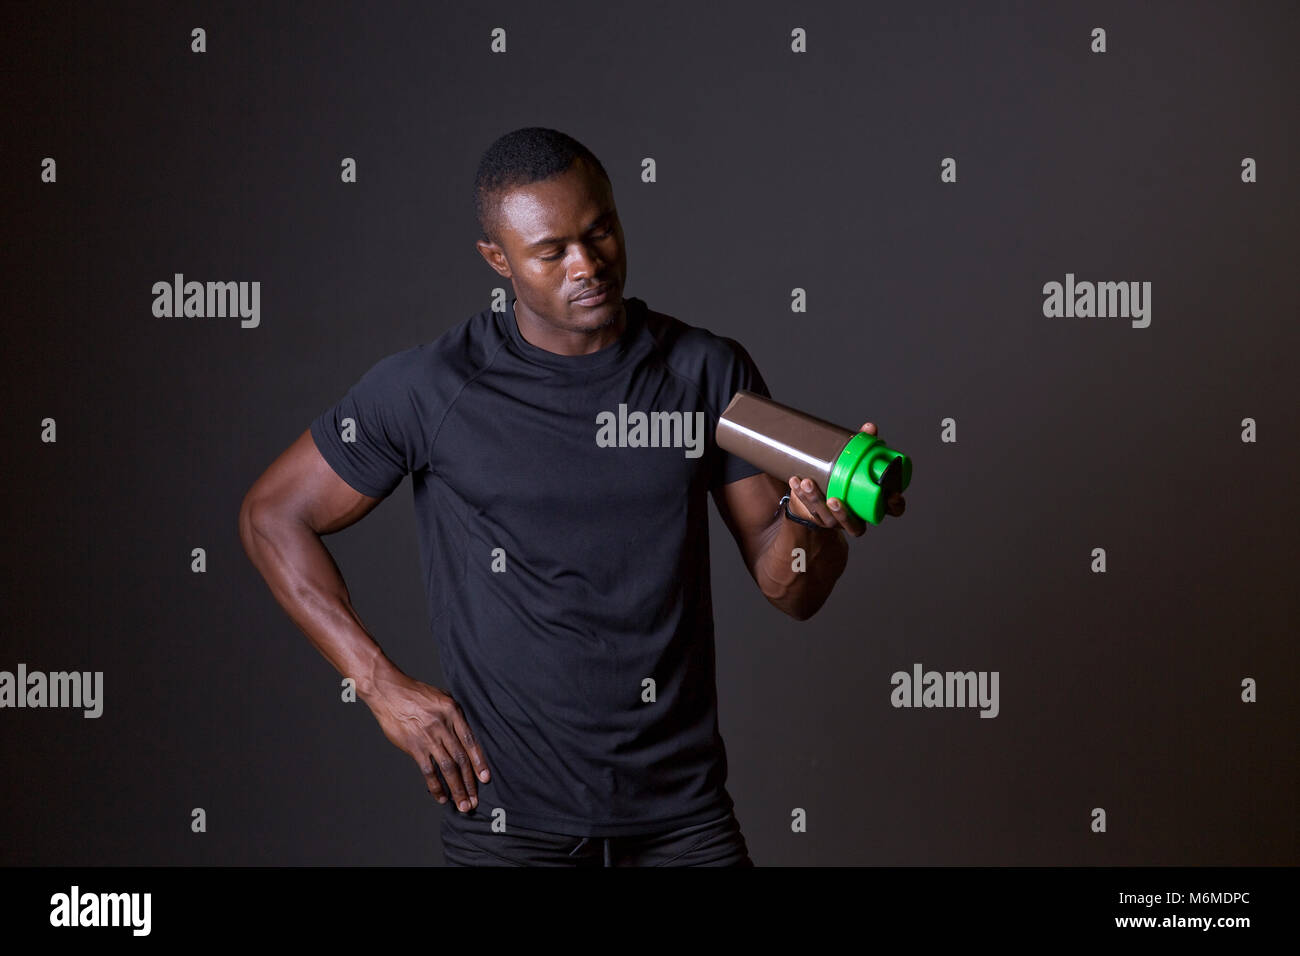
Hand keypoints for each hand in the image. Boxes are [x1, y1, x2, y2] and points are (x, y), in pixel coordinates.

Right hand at [361, 670, 489, 811]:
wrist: (389, 691)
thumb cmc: (415, 693)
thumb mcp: (442, 696)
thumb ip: (455, 715)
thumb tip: (465, 734)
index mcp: (453, 712)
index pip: (470, 741)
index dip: (479, 761)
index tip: (485, 779)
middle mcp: (443, 726)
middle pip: (461, 758)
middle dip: (469, 782)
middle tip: (475, 800)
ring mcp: (428, 737)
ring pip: (447, 768)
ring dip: (456, 788)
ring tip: (463, 804)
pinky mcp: (414, 746)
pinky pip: (428, 770)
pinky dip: (436, 786)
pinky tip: (441, 796)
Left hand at [786, 422, 904, 535]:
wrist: (823, 494)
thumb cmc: (845, 477)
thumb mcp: (856, 462)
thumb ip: (863, 446)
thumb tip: (870, 428)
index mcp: (874, 504)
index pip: (893, 509)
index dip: (895, 505)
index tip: (892, 495)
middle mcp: (858, 518)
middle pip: (856, 525)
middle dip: (843, 514)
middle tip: (833, 499)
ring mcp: (839, 522)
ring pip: (829, 519)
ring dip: (816, 501)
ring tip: (807, 483)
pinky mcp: (821, 519)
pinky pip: (811, 510)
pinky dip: (801, 496)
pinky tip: (795, 481)